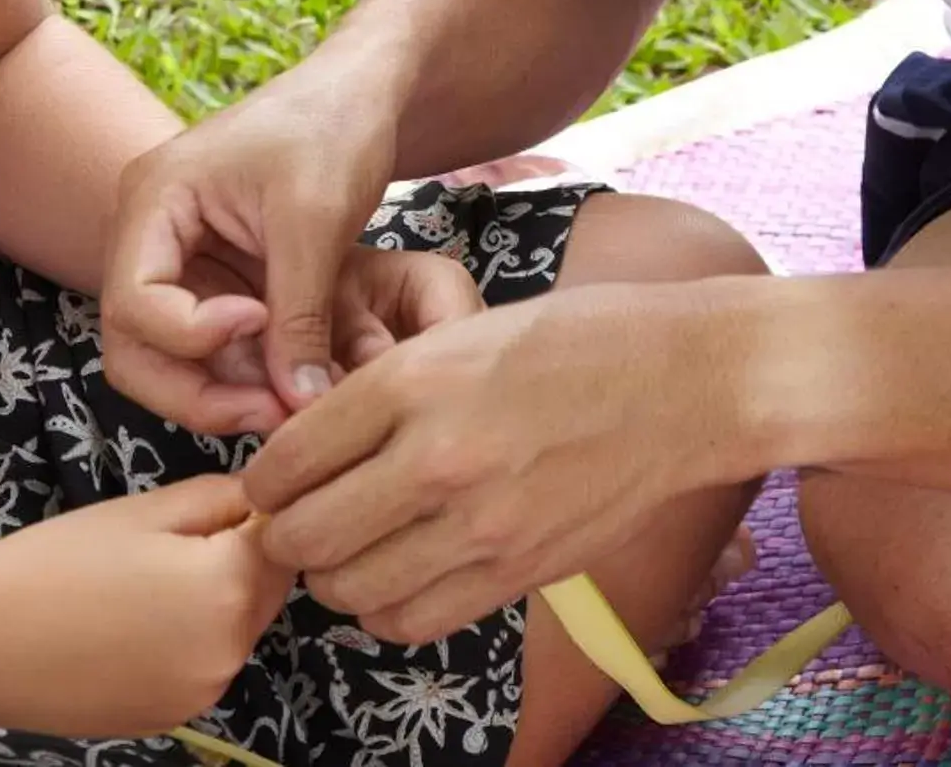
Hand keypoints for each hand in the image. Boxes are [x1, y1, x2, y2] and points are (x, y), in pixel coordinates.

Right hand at [0, 476, 294, 738]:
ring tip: (142, 587)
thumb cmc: (59, 560)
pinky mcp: (171, 718)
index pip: (284, 539)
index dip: (255, 517)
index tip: (216, 508)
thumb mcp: (147, 509)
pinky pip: (201, 668)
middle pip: (265, 592)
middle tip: (170, 545)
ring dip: (214, 606)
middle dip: (239, 563)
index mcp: (232, 587)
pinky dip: (184, 646)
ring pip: (235, 631)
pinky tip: (130, 629)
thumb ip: (221, 499)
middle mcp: (232, 652)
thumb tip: (264, 498)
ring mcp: (203, 694)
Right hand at [103, 76, 401, 434]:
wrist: (361, 93)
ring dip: (224, 392)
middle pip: (133, 346)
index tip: (261, 320)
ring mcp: (178, 261)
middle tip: (271, 413)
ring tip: (292, 404)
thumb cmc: (333, 127)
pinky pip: (210, 349)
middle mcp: (148, 236)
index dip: (191, 335)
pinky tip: (297, 384)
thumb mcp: (316, 219)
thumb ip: (300, 314)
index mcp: (152, 200)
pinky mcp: (214, 281)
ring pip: (168, 360)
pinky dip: (247, 374)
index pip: (133, 301)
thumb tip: (297, 403)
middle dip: (196, 391)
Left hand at [241, 282, 748, 644]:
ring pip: (347, 589)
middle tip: (300, 520)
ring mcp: (479, 525)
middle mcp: (436, 457)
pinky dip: (386, 610)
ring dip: (333, 577)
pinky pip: (409, 622)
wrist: (685, 382)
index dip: (265, 479)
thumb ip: (384, 387)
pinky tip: (399, 578)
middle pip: (303, 535)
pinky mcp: (516, 572)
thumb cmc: (578, 340)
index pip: (286, 460)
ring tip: (351, 551)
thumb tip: (311, 442)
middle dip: (285, 533)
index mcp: (414, 380)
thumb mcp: (463, 329)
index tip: (275, 482)